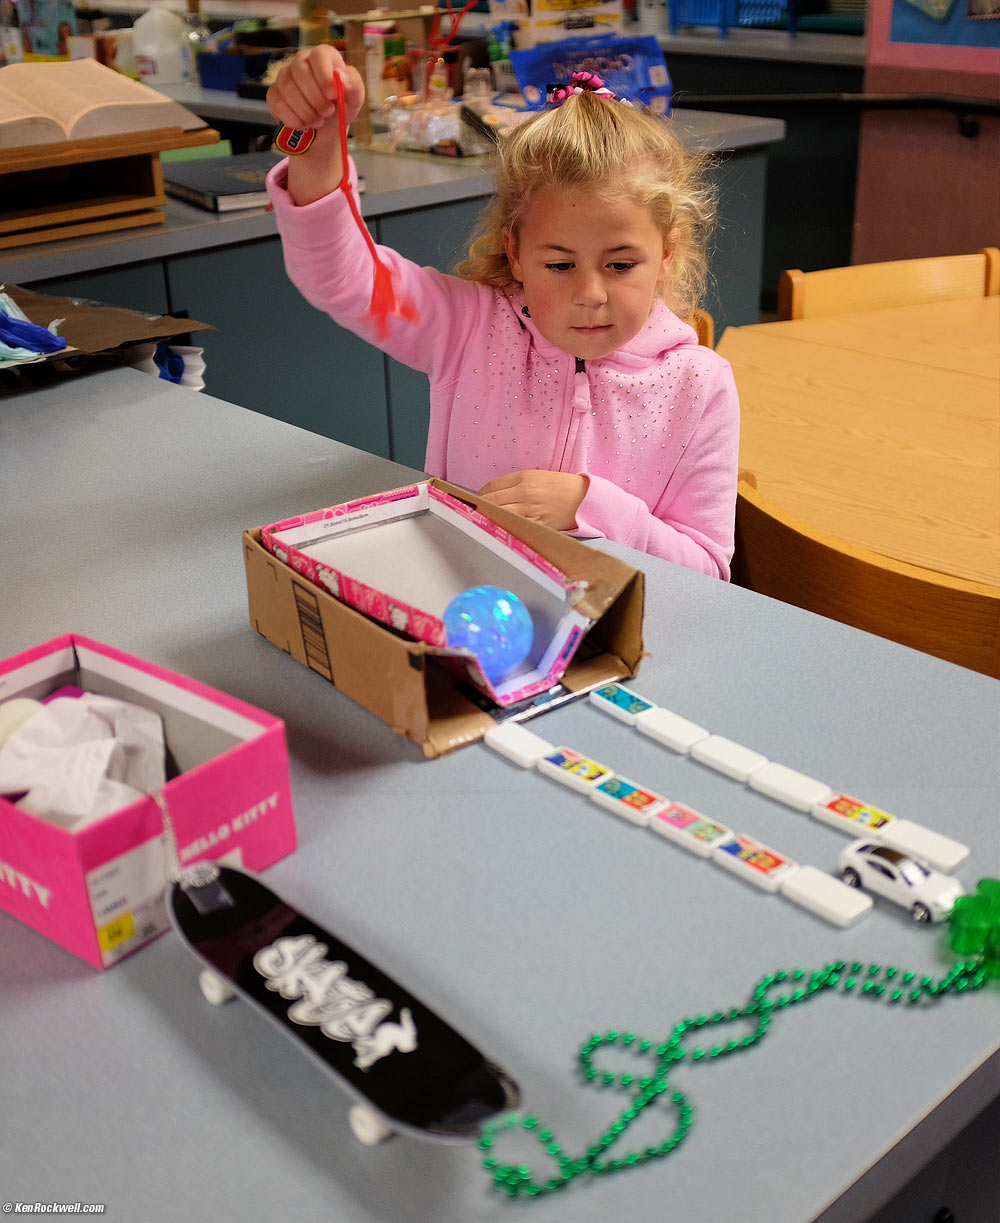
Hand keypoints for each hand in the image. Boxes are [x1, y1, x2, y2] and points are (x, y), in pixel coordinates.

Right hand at [266, 46, 364, 204]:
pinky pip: (276, 103)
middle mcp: (303, 65)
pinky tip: (301, 126)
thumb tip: (343, 80)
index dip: (324, 74)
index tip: (331, 95)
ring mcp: (286, 79)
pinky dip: (290, 118)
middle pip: (301, 71)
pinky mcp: (274, 97)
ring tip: (315, 123)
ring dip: (303, 111)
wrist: (324, 138)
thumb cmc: (341, 115)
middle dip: (314, 98)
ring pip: (287, 88)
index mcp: (325, 61)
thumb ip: (353, 88)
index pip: (320, 54)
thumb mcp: (353, 103)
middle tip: (324, 115)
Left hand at [477, 470, 588, 531]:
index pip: (491, 486)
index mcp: (524, 477)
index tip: (476, 500)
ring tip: (482, 522)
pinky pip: (514, 526)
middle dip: (480, 507)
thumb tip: (494, 495)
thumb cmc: (561, 487)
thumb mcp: (537, 477)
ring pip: (499, 515)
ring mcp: (530, 509)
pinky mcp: (536, 523)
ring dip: (488, 518)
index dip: (480, 494)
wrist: (584, 498)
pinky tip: (500, 529)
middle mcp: (524, 492)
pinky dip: (504, 527)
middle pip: (491, 501)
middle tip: (474, 512)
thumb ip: (515, 484)